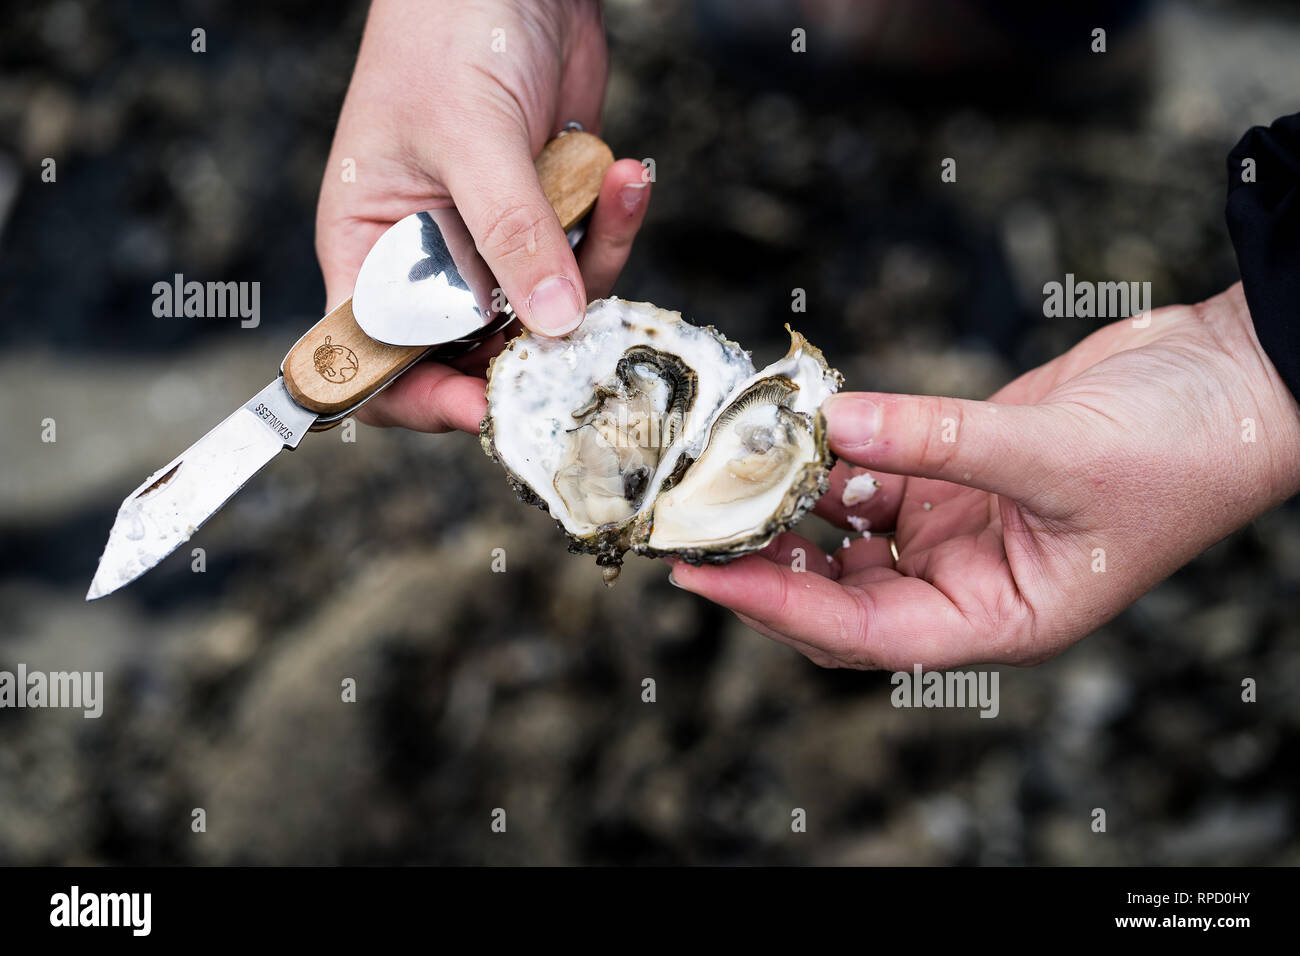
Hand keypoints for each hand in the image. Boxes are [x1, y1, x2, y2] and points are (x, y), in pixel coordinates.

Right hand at [316, 0, 648, 433]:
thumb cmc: (447, 31)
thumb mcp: (473, 137)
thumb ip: (514, 233)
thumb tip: (555, 324)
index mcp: (368, 247)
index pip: (377, 358)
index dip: (423, 398)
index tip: (488, 408)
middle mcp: (427, 259)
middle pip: (474, 351)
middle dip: (535, 343)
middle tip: (587, 323)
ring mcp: (492, 243)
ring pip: (546, 312)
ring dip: (592, 266)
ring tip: (614, 188)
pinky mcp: (547, 221)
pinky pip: (586, 259)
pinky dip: (614, 225)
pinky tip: (630, 175)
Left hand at [668, 284, 1299, 668]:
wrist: (1234, 381)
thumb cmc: (1185, 447)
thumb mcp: (1058, 453)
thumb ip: (940, 440)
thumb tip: (834, 426)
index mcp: (1001, 619)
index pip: (867, 635)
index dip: (780, 609)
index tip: (705, 577)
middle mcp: (967, 586)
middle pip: (837, 597)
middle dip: (764, 565)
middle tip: (691, 527)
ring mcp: (954, 531)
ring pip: (843, 537)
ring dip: (787, 507)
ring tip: (723, 476)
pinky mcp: (949, 477)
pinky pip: (867, 478)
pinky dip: (828, 458)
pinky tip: (789, 432)